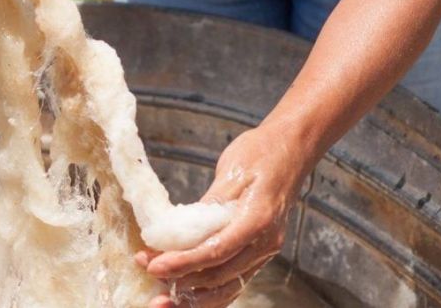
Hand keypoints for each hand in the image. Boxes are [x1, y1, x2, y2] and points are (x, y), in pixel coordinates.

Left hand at [137, 124, 309, 306]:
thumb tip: (176, 233)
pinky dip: (209, 292)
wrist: (292, 148)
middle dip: (180, 280)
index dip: (183, 263)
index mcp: (258, 219)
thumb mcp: (230, 172)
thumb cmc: (261, 152)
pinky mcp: (259, 251)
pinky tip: (186, 298)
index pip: (216, 252)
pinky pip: (234, 280)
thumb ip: (207, 207)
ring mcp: (265, 250)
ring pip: (227, 287)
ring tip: (162, 299)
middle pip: (219, 276)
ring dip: (193, 297)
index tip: (153, 266)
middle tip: (147, 272)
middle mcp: (265, 242)